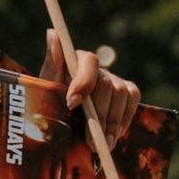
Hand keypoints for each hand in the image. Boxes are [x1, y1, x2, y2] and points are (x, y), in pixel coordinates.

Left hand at [38, 31, 140, 145]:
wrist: (61, 125)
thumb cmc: (51, 104)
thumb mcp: (45, 88)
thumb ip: (51, 64)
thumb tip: (52, 33)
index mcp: (78, 61)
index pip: (89, 62)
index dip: (83, 82)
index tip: (71, 103)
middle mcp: (99, 69)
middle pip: (107, 84)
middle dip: (99, 114)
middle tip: (90, 140)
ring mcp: (114, 80)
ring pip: (122, 94)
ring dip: (112, 122)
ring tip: (102, 145)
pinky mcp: (127, 93)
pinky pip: (133, 101)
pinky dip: (124, 120)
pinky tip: (113, 138)